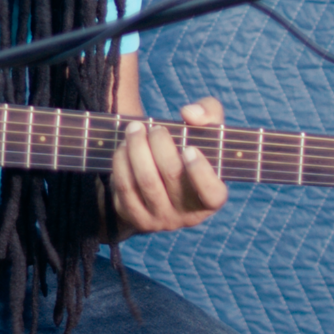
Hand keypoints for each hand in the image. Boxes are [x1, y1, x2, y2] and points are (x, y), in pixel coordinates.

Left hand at [110, 96, 227, 234]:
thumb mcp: (206, 130)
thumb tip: (189, 114)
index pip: (211, 193)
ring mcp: (160, 219)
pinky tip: (124, 146)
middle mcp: (187, 215)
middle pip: (172, 176)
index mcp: (211, 199)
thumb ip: (208, 113)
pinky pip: (125, 188)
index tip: (190, 148)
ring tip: (134, 130)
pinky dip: (122, 163)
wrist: (160, 180)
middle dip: (160, 145)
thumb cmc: (188, 150)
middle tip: (155, 129)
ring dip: (137, 149)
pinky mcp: (135, 218)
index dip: (200, 172)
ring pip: (146, 182)